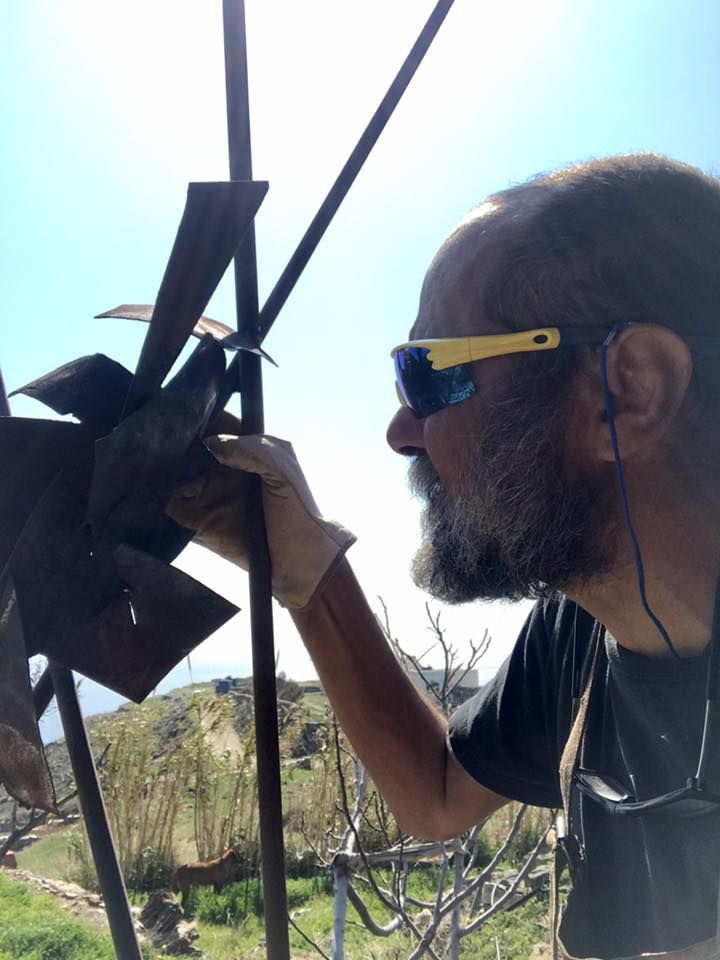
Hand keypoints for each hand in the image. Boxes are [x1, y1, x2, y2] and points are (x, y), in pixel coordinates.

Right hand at [166, 434, 354, 609]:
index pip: (213, 423)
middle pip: (186, 449)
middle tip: (155, 440)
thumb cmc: (299, 510)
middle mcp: (221, 469)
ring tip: (148, 465)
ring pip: (173, 477)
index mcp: (243, 450)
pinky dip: (157, 501)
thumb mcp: (284, 470)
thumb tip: (211, 444)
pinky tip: (148, 492)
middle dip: (170, 444)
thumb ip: (254, 450)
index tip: (180, 413)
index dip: (196, 416)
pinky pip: (169, 509)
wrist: (301, 560)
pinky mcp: (196, 523)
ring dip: (159, 472)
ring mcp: (207, 495)